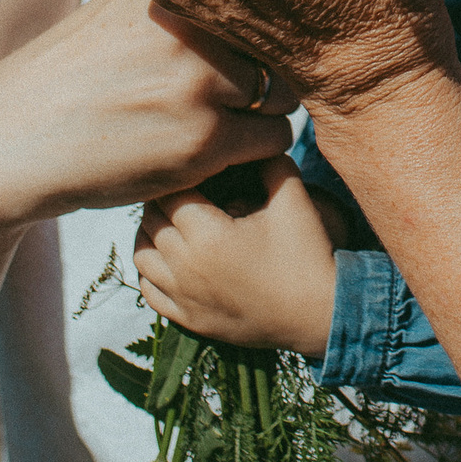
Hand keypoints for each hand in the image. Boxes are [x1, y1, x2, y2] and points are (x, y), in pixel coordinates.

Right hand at [0, 0, 297, 230]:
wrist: (4, 145)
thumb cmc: (68, 77)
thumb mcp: (115, 7)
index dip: (261, 19)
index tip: (243, 41)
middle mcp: (189, 20)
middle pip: (281, 42)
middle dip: (264, 68)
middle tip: (221, 91)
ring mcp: (199, 80)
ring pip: (285, 92)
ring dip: (261, 111)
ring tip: (212, 120)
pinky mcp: (203, 140)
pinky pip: (273, 140)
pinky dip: (249, 151)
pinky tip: (206, 150)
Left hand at [134, 158, 342, 353]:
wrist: (319, 315)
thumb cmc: (307, 254)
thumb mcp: (293, 199)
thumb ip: (270, 162)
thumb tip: (254, 142)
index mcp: (207, 235)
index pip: (169, 194)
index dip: (179, 175)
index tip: (195, 168)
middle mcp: (186, 267)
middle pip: (150, 221)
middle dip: (163, 200)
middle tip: (186, 189)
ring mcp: (184, 297)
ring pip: (141, 256)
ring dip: (151, 234)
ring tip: (174, 221)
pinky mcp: (188, 319)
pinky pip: (149, 291)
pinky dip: (151, 270)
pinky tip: (170, 258)